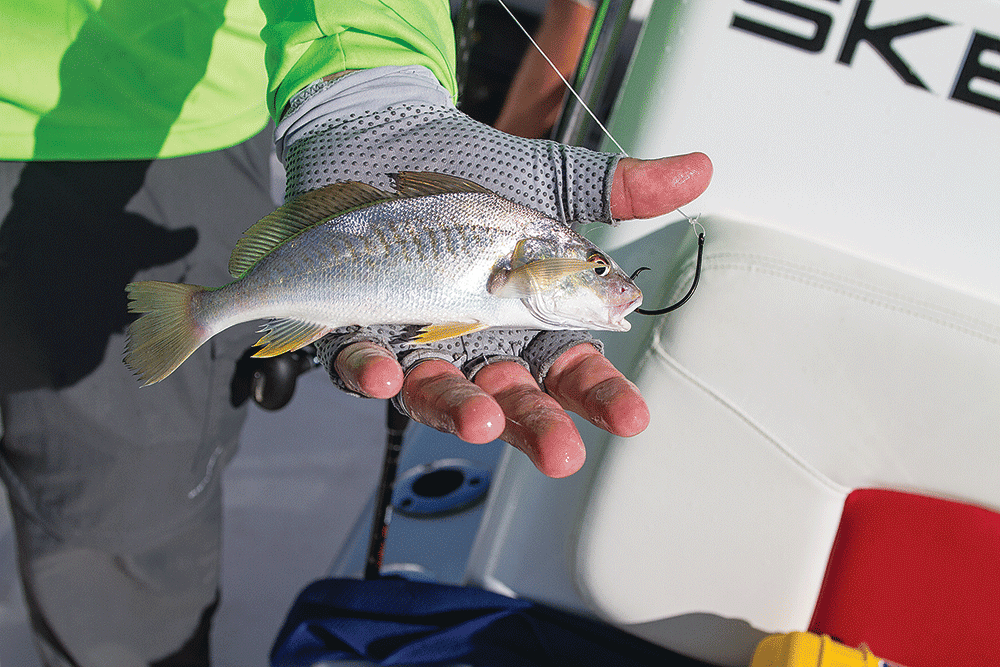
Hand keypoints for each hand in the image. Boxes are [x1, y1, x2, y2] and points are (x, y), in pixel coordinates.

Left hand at [275, 66, 711, 477]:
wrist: (385, 139)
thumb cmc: (470, 169)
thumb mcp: (549, 183)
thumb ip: (618, 189)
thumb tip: (697, 171)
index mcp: (528, 320)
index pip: (573, 370)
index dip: (603, 394)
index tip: (631, 415)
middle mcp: (477, 345)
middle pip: (514, 400)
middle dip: (538, 429)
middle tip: (561, 454)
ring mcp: (418, 346)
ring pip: (440, 395)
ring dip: (460, 412)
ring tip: (482, 421)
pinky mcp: (358, 335)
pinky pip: (362, 365)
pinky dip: (371, 374)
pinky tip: (382, 374)